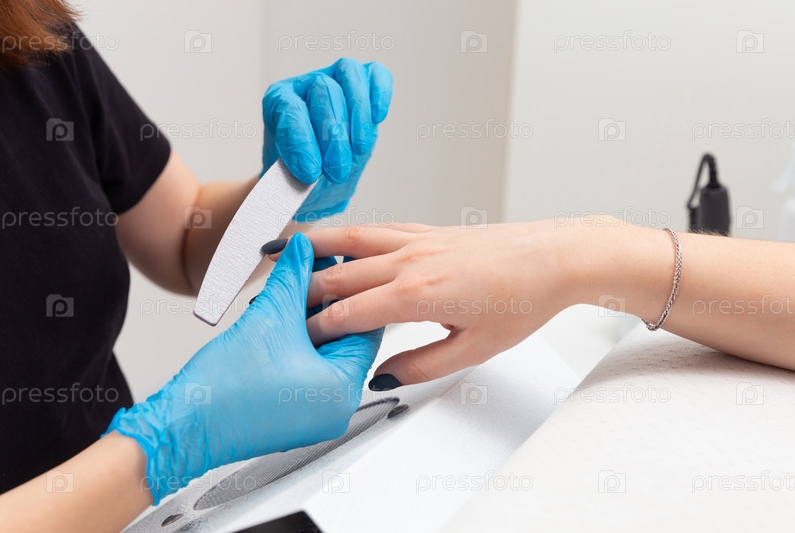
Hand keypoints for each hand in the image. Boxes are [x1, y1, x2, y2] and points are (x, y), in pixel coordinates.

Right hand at [104, 234, 382, 502]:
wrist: (185, 425)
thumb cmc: (223, 390)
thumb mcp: (269, 316)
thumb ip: (294, 277)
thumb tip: (306, 250)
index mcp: (343, 389)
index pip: (366, 328)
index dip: (350, 292)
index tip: (339, 268)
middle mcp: (338, 409)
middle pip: (346, 342)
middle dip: (327, 306)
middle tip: (312, 275)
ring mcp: (317, 417)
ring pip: (326, 356)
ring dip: (310, 325)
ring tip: (292, 296)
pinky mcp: (297, 418)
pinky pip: (310, 374)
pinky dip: (299, 348)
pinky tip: (282, 325)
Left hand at [262, 58, 392, 219]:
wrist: (316, 183)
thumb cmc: (301, 177)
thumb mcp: (290, 182)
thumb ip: (296, 176)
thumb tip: (315, 173)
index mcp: (278, 102)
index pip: (290, 109)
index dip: (301, 141)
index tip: (310, 173)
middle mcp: (305, 85)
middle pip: (323, 90)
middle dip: (333, 135)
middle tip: (337, 172)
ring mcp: (336, 80)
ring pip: (349, 74)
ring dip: (358, 114)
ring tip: (360, 149)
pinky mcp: (364, 87)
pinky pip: (376, 74)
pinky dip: (380, 92)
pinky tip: (378, 117)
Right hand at [270, 222, 585, 388]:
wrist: (555, 258)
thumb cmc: (524, 299)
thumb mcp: (473, 349)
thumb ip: (421, 365)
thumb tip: (383, 375)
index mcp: (417, 294)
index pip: (347, 313)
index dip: (316, 328)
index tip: (297, 339)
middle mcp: (410, 260)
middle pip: (337, 273)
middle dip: (301, 290)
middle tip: (272, 301)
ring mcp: (419, 240)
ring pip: (350, 238)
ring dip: (312, 246)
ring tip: (282, 250)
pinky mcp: (429, 230)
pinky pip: (377, 227)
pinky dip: (348, 231)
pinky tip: (338, 235)